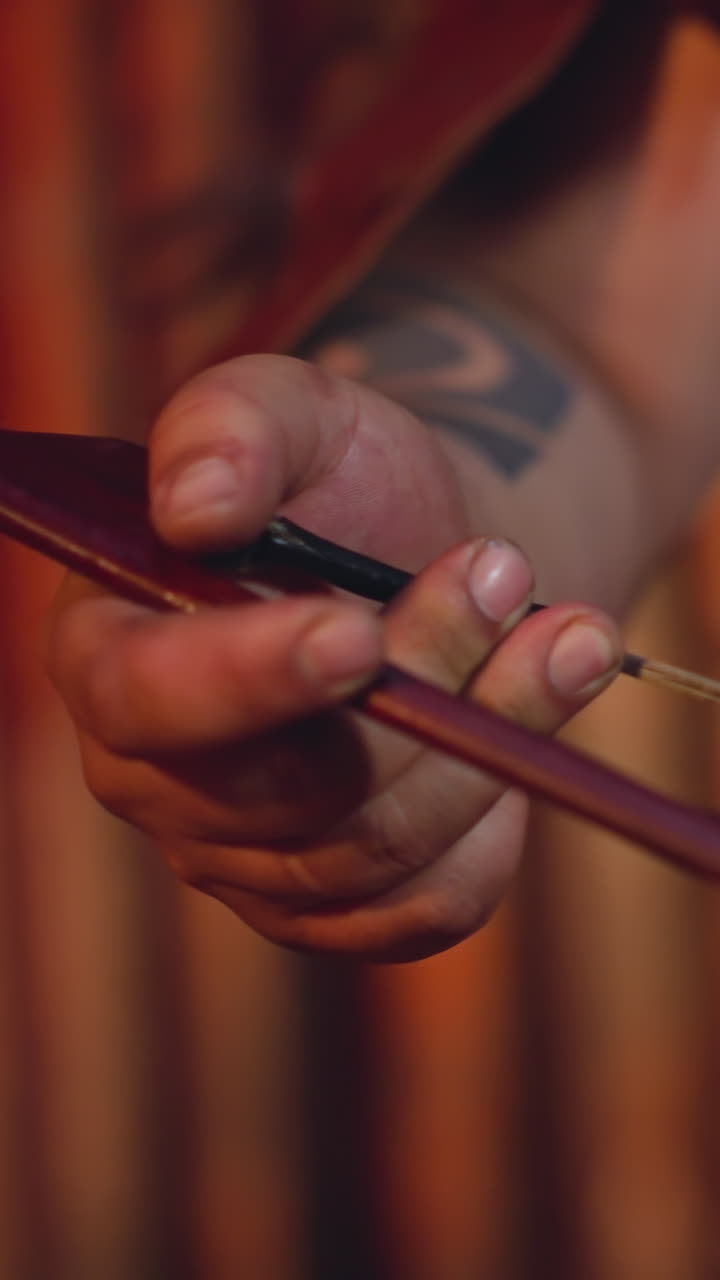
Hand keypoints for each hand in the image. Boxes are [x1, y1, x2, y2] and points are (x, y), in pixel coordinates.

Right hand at [46, 355, 621, 960]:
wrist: (418, 558)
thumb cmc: (342, 486)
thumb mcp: (295, 413)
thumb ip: (229, 428)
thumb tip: (195, 509)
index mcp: (112, 655)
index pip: (145, 701)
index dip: (244, 682)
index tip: (357, 632)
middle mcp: (159, 779)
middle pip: (281, 792)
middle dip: (415, 683)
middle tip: (505, 572)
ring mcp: (245, 858)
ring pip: (374, 849)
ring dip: (490, 737)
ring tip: (570, 632)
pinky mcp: (336, 904)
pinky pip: (428, 903)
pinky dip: (499, 815)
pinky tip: (534, 716)